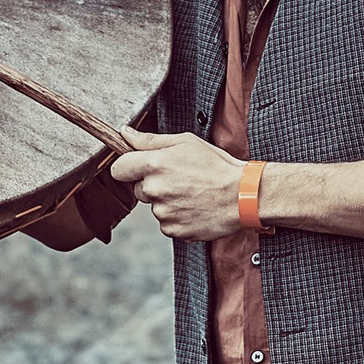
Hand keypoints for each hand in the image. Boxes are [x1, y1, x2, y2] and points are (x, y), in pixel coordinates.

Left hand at [109, 131, 245, 241]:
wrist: (244, 196)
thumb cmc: (217, 166)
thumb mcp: (185, 143)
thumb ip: (150, 140)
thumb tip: (124, 133)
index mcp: (154, 165)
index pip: (119, 169)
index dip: (128, 167)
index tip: (138, 167)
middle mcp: (154, 190)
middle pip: (138, 189)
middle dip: (152, 184)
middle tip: (179, 179)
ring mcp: (163, 212)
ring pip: (154, 206)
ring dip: (167, 201)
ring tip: (192, 194)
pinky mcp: (172, 230)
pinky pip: (166, 222)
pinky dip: (177, 217)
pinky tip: (194, 208)